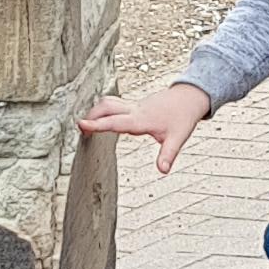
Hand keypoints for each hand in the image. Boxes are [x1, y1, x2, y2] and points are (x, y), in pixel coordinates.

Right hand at [76, 81, 209, 173]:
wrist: (189, 97)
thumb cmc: (182, 117)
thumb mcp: (178, 138)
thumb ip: (168, 154)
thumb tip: (163, 170)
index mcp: (142, 119)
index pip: (116, 122)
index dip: (97, 125)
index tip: (81, 125)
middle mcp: (135, 110)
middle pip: (106, 107)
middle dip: (91, 116)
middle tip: (79, 129)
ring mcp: (133, 105)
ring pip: (109, 102)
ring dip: (95, 111)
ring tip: (85, 125)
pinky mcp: (134, 105)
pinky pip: (114, 104)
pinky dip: (103, 110)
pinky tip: (99, 118)